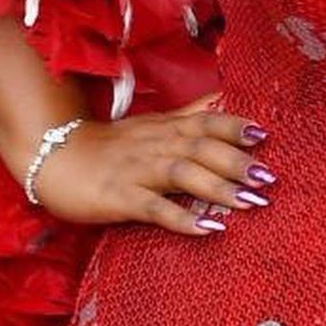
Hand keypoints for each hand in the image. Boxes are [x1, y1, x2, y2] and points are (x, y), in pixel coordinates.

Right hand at [30, 92, 274, 235]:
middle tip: (269, 177)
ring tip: (250, 202)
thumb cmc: (113, 143)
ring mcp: (138, 170)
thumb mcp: (154, 123)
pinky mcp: (120, 198)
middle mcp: (157, 144)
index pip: (207, 121)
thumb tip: (225, 97)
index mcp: (167, 126)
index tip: (266, 135)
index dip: (235, 126)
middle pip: (202, 147)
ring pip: (183, 174)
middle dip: (237, 161)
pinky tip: (206, 228)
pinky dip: (182, 217)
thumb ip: (190, 114)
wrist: (56, 157)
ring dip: (219, 187)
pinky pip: (154, 208)